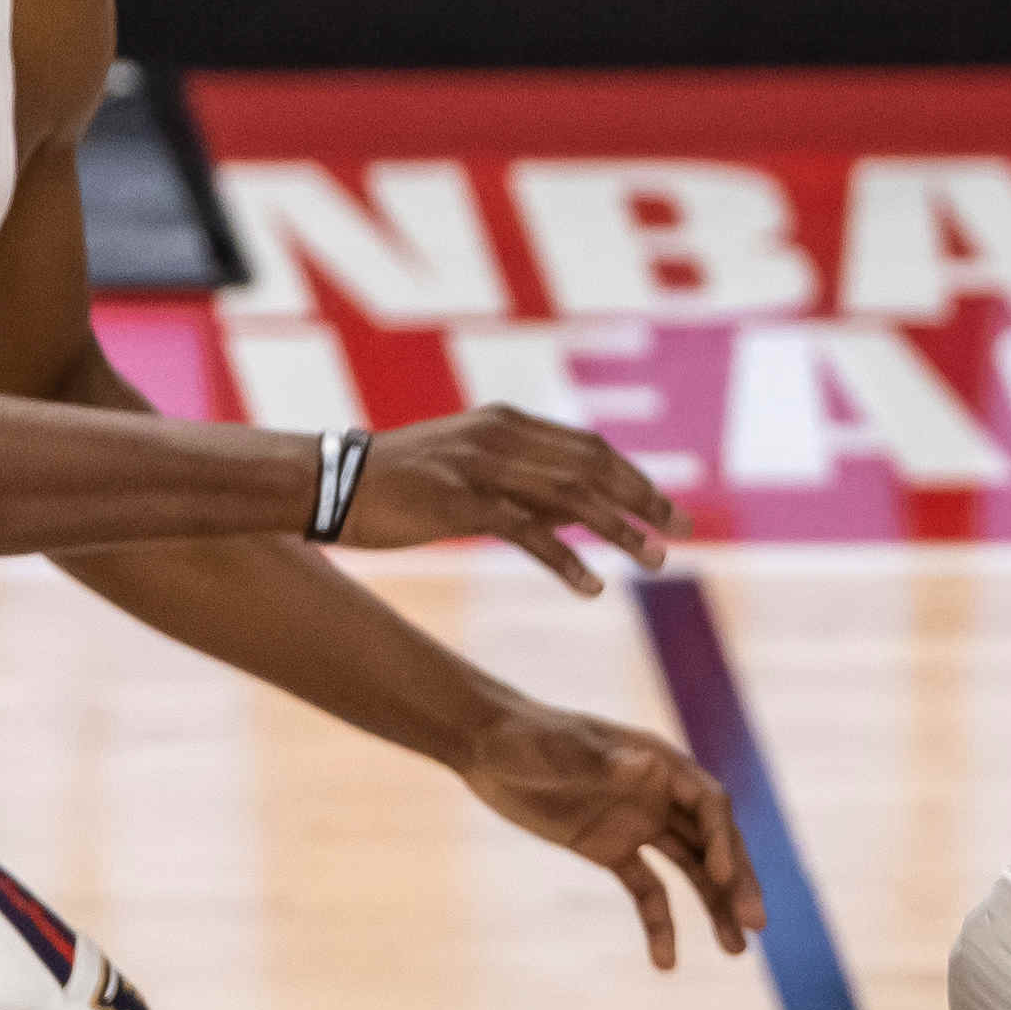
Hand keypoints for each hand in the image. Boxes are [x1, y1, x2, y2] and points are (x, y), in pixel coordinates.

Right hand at [338, 407, 684, 591]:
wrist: (327, 484)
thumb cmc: (401, 485)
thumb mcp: (472, 473)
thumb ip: (525, 484)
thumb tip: (583, 510)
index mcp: (506, 423)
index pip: (590, 447)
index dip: (635, 477)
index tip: (669, 508)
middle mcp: (499, 436)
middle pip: (592, 467)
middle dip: (644, 499)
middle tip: (683, 531)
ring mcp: (478, 466)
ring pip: (569, 497)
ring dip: (618, 530)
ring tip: (655, 560)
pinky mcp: (457, 502)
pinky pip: (525, 531)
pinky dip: (564, 558)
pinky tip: (591, 586)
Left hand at [457, 698, 763, 969]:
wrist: (488, 747)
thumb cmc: (526, 739)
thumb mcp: (563, 751)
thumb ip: (605, 763)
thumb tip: (651, 767)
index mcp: (661, 764)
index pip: (709, 806)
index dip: (722, 841)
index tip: (720, 878)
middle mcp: (661, 795)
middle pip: (713, 842)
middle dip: (735, 882)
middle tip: (755, 923)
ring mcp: (639, 823)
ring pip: (691, 870)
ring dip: (715, 907)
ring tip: (737, 950)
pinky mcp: (612, 850)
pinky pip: (647, 891)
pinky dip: (659, 924)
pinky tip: (666, 963)